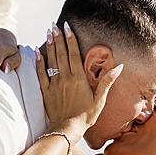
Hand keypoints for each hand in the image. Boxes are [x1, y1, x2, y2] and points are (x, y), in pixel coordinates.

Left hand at [38, 24, 120, 143]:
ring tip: (48, 32)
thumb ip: (107, 82)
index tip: (67, 27)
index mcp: (78, 78)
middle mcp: (65, 78)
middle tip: (54, 25)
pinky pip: (40, 73)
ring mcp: (54, 84)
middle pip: (61, 53)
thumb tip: (119, 67)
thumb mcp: (100, 99)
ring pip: (51, 60)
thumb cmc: (86, 116)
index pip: (74, 53)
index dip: (70, 39)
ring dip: (50, 45)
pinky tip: (37, 52)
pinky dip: (38, 62)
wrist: (67, 129)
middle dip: (58, 38)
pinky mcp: (46, 91)